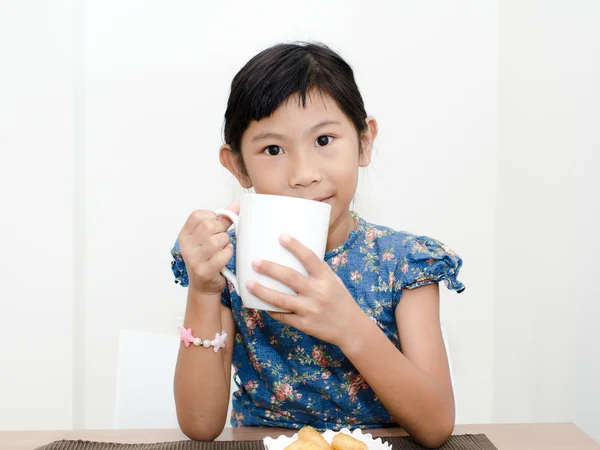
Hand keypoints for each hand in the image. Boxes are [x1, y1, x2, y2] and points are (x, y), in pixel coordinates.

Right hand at [177, 201, 239, 295]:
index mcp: (185, 235)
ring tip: (224, 247)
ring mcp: (193, 260)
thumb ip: (222, 220)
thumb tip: (236, 204)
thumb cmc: (208, 259)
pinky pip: (222, 255)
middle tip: (223, 238)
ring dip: (226, 242)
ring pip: (217, 240)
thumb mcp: (210, 237)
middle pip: (209, 226)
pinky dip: (228, 253)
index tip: (216, 225)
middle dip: (222, 229)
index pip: (198, 215)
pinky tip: (225, 255)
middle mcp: (186, 246)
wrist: (205, 287)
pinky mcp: (204, 271)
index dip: (212, 217)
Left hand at [246, 234, 367, 346]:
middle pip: (290, 277)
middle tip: (255, 262)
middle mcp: (318, 293)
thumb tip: (297, 255)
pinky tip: (260, 304)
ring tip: (248, 284)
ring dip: (262, 291)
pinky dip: (270, 309)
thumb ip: (318, 271)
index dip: (296, 246)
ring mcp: (310, 310)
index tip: (281, 237)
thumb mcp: (334, 281)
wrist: (351, 328)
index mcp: (326, 279)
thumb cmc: (341, 301)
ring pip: (281, 299)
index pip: (310, 258)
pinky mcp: (304, 324)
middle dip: (270, 269)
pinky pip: (283, 316)